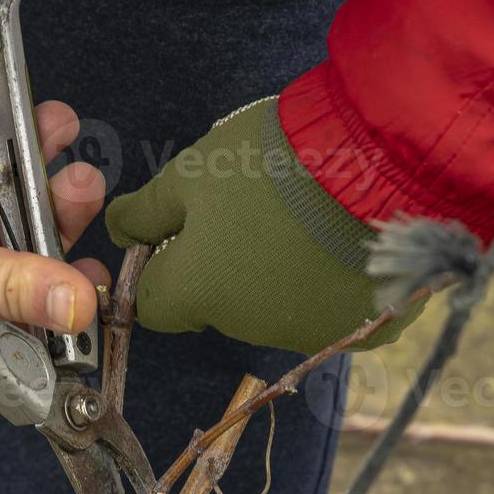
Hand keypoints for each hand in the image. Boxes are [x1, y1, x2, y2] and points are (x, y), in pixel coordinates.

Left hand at [106, 98, 423, 355]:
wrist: (377, 162)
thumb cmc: (271, 161)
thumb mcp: (192, 172)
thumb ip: (146, 210)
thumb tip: (116, 229)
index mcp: (198, 294)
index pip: (155, 304)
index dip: (164, 267)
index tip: (186, 232)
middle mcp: (248, 328)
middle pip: (220, 306)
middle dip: (226, 268)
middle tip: (255, 209)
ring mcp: (309, 332)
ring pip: (276, 309)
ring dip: (279, 276)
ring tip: (306, 218)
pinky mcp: (364, 330)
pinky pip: (334, 310)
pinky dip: (332, 283)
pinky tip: (345, 241)